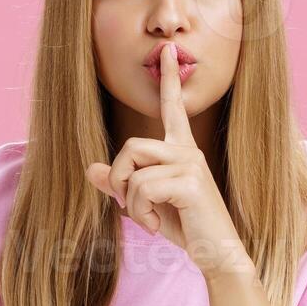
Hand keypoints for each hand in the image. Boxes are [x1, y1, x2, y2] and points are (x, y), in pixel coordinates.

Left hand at [86, 42, 250, 276]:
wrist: (217, 254)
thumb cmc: (186, 227)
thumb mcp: (145, 205)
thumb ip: (120, 184)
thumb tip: (89, 169)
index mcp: (181, 150)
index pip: (173, 108)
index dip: (170, 80)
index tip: (167, 52)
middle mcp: (188, 151)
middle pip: (131, 146)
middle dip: (118, 179)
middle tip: (127, 205)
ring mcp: (191, 164)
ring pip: (134, 171)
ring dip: (130, 203)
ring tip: (149, 219)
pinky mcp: (190, 182)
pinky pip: (142, 188)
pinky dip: (140, 213)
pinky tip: (156, 225)